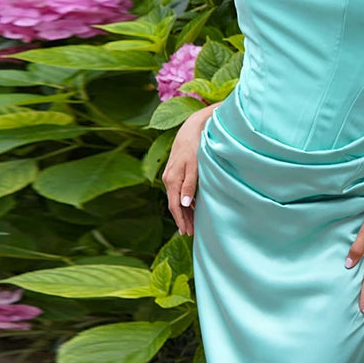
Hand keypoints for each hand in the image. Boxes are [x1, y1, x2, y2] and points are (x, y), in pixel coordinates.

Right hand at [161, 109, 210, 235]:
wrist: (191, 129)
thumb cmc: (195, 146)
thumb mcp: (194, 166)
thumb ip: (189, 184)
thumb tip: (185, 204)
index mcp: (171, 179)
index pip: (174, 206)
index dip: (180, 220)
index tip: (186, 232)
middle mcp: (168, 179)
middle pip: (174, 205)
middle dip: (182, 220)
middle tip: (190, 234)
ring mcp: (170, 176)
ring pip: (176, 199)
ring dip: (184, 212)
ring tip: (192, 225)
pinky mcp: (175, 172)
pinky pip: (178, 191)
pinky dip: (185, 201)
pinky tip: (192, 207)